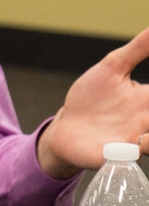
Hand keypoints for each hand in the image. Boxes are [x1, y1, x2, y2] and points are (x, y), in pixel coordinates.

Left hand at [37, 26, 148, 177]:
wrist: (65, 126)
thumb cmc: (91, 98)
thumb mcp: (112, 68)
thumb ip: (138, 50)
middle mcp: (148, 122)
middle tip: (148, 111)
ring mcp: (136, 140)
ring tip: (143, 136)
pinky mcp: (118, 154)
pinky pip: (136, 156)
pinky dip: (140, 149)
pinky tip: (137, 142)